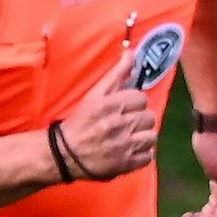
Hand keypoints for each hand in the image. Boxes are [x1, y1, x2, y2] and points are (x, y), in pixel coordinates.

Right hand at [57, 52, 157, 180]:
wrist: (65, 153)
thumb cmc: (81, 121)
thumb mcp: (95, 94)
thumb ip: (117, 74)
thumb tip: (131, 52)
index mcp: (110, 105)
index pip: (140, 98)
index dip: (133, 103)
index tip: (123, 109)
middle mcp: (118, 125)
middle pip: (148, 117)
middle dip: (138, 119)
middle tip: (126, 124)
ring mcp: (124, 146)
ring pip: (151, 136)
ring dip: (143, 137)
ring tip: (130, 138)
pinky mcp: (126, 164)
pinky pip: (148, 156)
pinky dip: (142, 154)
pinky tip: (130, 150)